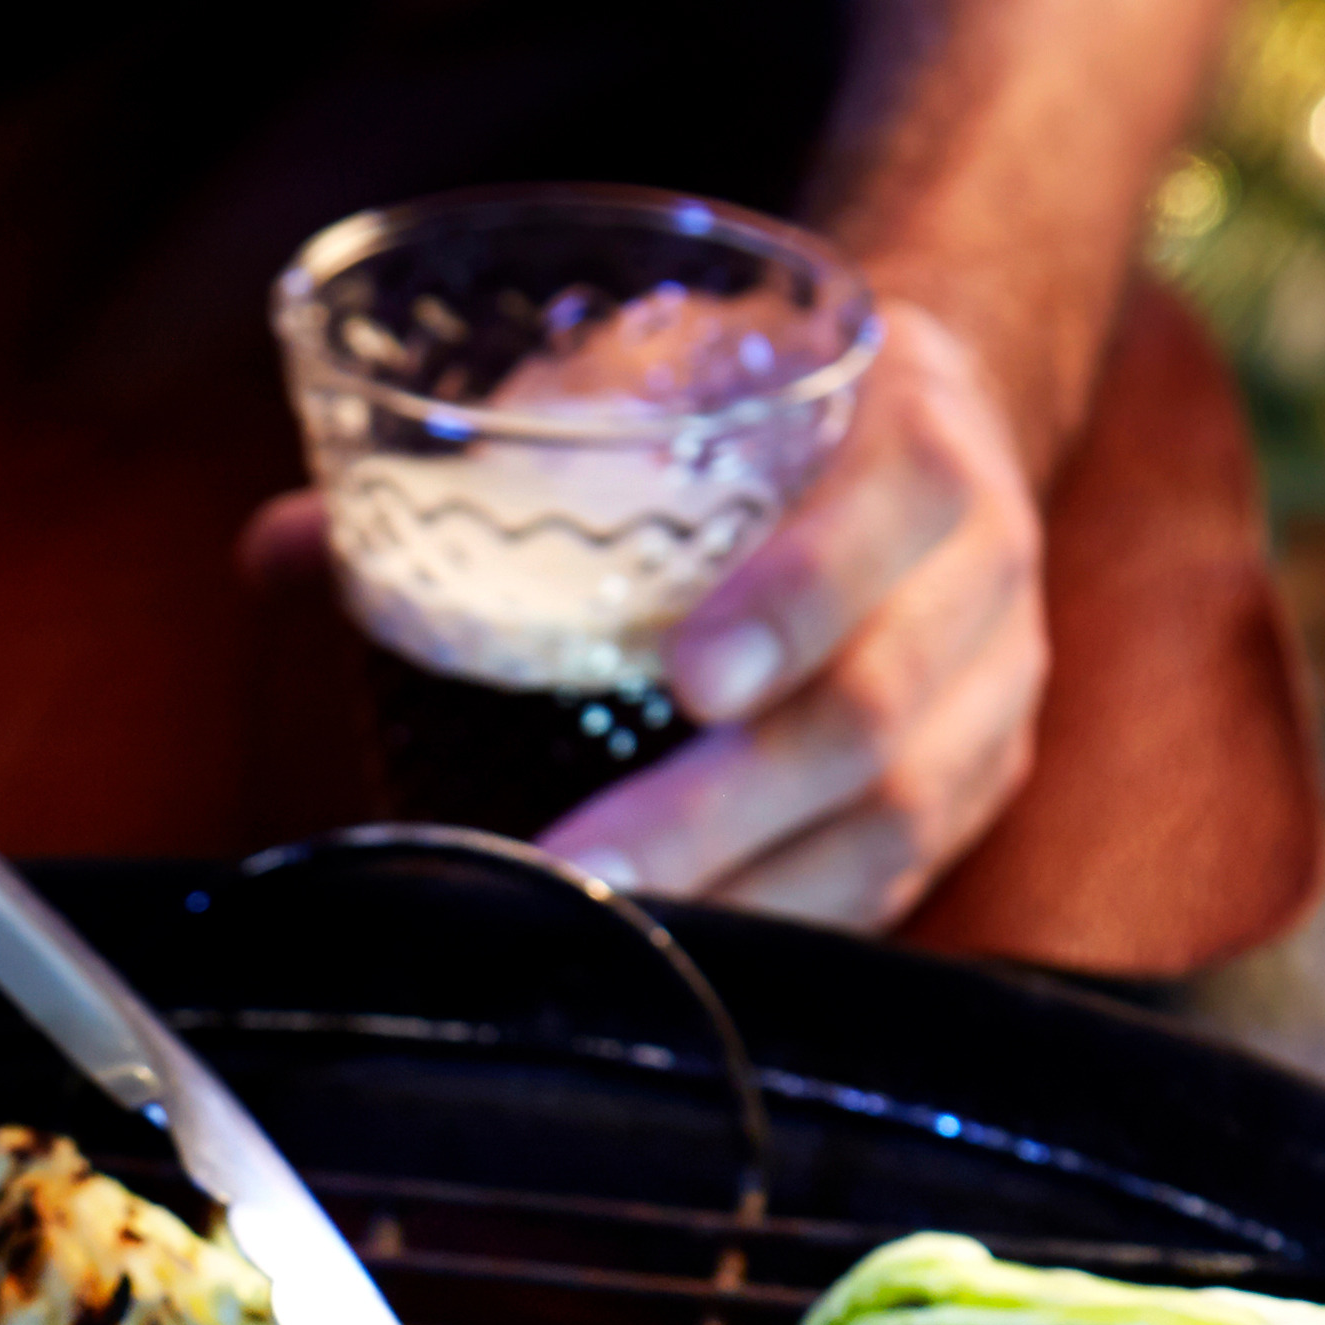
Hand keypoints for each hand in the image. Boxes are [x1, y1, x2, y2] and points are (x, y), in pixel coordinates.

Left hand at [536, 295, 1047, 925]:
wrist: (940, 427)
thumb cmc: (775, 409)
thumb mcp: (693, 367)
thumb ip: (548, 436)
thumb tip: (329, 534)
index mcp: (919, 433)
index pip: (887, 517)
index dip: (792, 606)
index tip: (687, 679)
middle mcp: (982, 568)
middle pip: (876, 711)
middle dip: (721, 810)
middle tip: (585, 866)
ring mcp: (995, 688)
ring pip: (899, 819)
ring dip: (747, 894)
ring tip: (617, 938)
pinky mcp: (983, 781)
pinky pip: (896, 877)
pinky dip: (789, 923)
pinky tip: (688, 957)